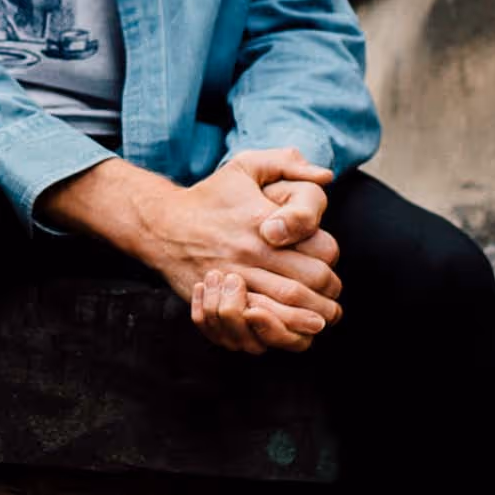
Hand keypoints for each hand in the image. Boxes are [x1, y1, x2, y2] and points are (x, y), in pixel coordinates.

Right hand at [40, 152, 342, 355]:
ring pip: (286, 308)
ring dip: (309, 319)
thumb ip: (287, 163)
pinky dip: (276, 332)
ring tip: (319, 322)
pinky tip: (287, 331)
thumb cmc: (211, 196)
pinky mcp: (218, 299)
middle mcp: (251, 253)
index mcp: (265, 223)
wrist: (162, 224)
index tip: (329, 266)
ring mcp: (234, 279)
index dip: (331, 261)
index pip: (320, 249)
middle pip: (308, 284)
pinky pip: (254, 325)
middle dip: (327, 297)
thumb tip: (326, 175)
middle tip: (332, 303)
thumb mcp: (246, 166)